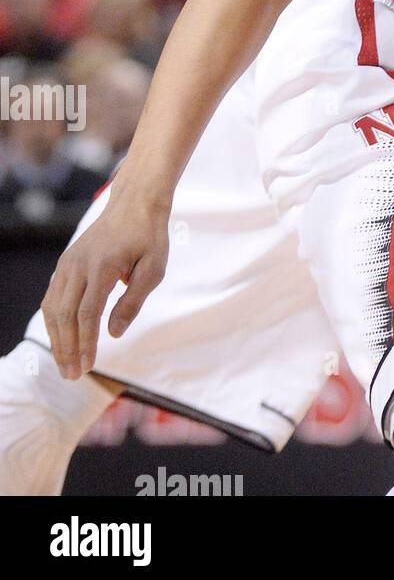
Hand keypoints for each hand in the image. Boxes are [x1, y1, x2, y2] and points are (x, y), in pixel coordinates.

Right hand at [41, 186, 170, 377]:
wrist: (134, 204)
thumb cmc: (149, 236)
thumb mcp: (154, 268)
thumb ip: (133, 301)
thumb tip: (113, 334)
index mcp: (102, 266)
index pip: (87, 313)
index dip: (86, 342)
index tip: (88, 366)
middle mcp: (78, 266)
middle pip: (65, 315)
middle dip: (68, 348)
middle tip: (73, 375)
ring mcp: (67, 264)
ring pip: (54, 309)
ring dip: (58, 339)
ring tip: (66, 364)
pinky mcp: (64, 264)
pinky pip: (53, 298)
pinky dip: (54, 322)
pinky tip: (62, 339)